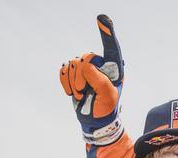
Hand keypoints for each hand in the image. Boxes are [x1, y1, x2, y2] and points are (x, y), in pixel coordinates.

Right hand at [60, 14, 123, 144]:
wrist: (94, 120)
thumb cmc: (106, 108)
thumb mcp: (108, 96)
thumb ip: (100, 80)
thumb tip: (87, 64)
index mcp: (113, 67)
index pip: (111, 47)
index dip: (106, 32)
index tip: (102, 18)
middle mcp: (99, 64)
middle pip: (84, 58)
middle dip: (81, 76)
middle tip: (83, 91)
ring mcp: (85, 68)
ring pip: (72, 64)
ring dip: (73, 82)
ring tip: (81, 95)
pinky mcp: (73, 74)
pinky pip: (63, 69)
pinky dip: (64, 82)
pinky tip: (72, 92)